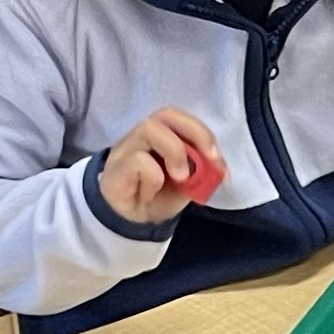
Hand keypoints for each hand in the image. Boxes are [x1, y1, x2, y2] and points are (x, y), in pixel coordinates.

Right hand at [99, 106, 225, 225]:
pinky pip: (139, 160)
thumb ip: (202, 172)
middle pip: (166, 114)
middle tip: (208, 162)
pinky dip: (154, 178)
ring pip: (150, 128)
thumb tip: (217, 168)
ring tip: (181, 178)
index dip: (203, 134)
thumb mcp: (188, 184)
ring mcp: (127, 147)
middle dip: (195, 134)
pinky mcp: (116, 166)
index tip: (217, 161)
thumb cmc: (159, 195)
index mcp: (164, 133)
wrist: (133, 219)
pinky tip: (150, 193)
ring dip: (175, 152)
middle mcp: (144, 133)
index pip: (182, 118)